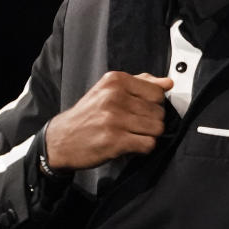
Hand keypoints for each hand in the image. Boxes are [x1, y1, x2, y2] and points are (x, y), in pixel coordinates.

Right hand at [44, 71, 172, 170]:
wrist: (61, 140)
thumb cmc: (88, 115)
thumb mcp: (109, 91)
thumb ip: (140, 83)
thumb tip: (167, 82)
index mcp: (115, 80)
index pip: (157, 91)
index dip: (153, 104)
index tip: (141, 109)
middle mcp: (115, 96)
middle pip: (159, 111)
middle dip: (151, 121)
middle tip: (134, 125)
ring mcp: (115, 119)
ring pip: (157, 128)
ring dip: (148, 135)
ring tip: (132, 134)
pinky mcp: (115, 141)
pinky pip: (148, 144)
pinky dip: (143, 148)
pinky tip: (130, 145)